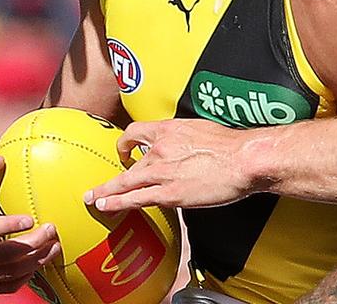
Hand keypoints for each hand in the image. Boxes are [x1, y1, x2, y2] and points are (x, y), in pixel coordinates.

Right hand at [0, 156, 61, 294]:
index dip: (7, 226)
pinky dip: (26, 276)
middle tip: (52, 231)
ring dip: (36, 261)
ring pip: (10, 274)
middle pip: (4, 256)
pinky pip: (6, 287)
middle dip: (33, 244)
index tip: (30, 219)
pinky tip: (39, 263)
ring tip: (54, 247)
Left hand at [84, 119, 262, 211]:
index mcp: (170, 129)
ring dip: (106, 191)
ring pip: (125, 181)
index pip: (137, 132)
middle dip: (112, 173)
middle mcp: (161, 148)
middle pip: (127, 159)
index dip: (126, 142)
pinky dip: (117, 203)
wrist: (244, 160)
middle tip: (100, 183)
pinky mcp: (169, 193)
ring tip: (93, 198)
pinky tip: (105, 207)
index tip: (124, 149)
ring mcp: (162, 171)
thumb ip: (189, 137)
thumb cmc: (232, 146)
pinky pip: (135, 199)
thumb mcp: (204, 130)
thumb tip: (188, 145)